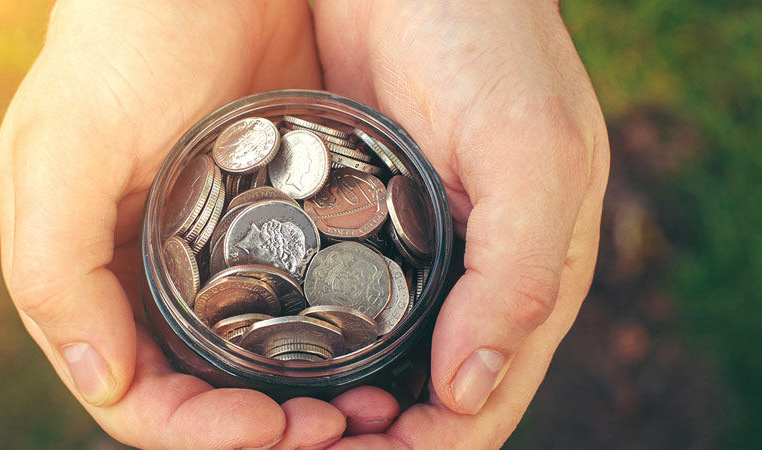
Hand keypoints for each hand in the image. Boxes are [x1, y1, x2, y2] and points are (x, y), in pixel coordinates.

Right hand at [0, 1, 371, 447]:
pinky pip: (300, 304)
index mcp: (91, 278)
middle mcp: (151, 279)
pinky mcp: (271, 224)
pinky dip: (331, 342)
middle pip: (202, 393)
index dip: (198, 429)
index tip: (270, 428)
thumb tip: (103, 382)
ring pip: (255, 363)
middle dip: (264, 428)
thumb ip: (54, 266)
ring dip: (306, 400)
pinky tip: (377, 350)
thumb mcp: (64, 145)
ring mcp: (214, 254)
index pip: (138, 395)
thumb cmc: (122, 41)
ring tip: (370, 407)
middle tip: (339, 430)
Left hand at [312, 0, 608, 446]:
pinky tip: (260, 355)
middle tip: (300, 439)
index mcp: (527, 276)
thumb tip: (469, 394)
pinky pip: (334, 305)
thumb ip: (520, 275)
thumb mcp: (529, 150)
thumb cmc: (488, 39)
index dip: (422, 449)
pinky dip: (305, 346)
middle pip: (424, 401)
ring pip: (377, 365)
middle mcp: (469, 279)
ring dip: (332, 405)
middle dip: (368, 439)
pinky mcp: (360, 222)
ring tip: (274, 416)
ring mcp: (413, 254)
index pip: (480, 405)